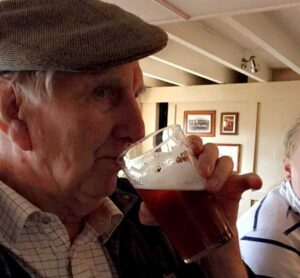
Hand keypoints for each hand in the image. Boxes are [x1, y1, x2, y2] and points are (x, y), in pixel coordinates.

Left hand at [139, 135, 261, 227]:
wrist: (205, 232)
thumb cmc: (184, 211)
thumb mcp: (165, 210)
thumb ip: (151, 210)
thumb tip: (143, 212)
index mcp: (188, 164)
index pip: (192, 144)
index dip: (192, 141)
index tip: (190, 148)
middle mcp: (207, 165)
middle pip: (210, 148)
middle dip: (206, 158)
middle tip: (201, 174)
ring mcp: (222, 175)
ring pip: (226, 161)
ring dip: (221, 171)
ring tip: (212, 188)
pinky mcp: (236, 187)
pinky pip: (246, 178)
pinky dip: (251, 178)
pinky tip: (253, 183)